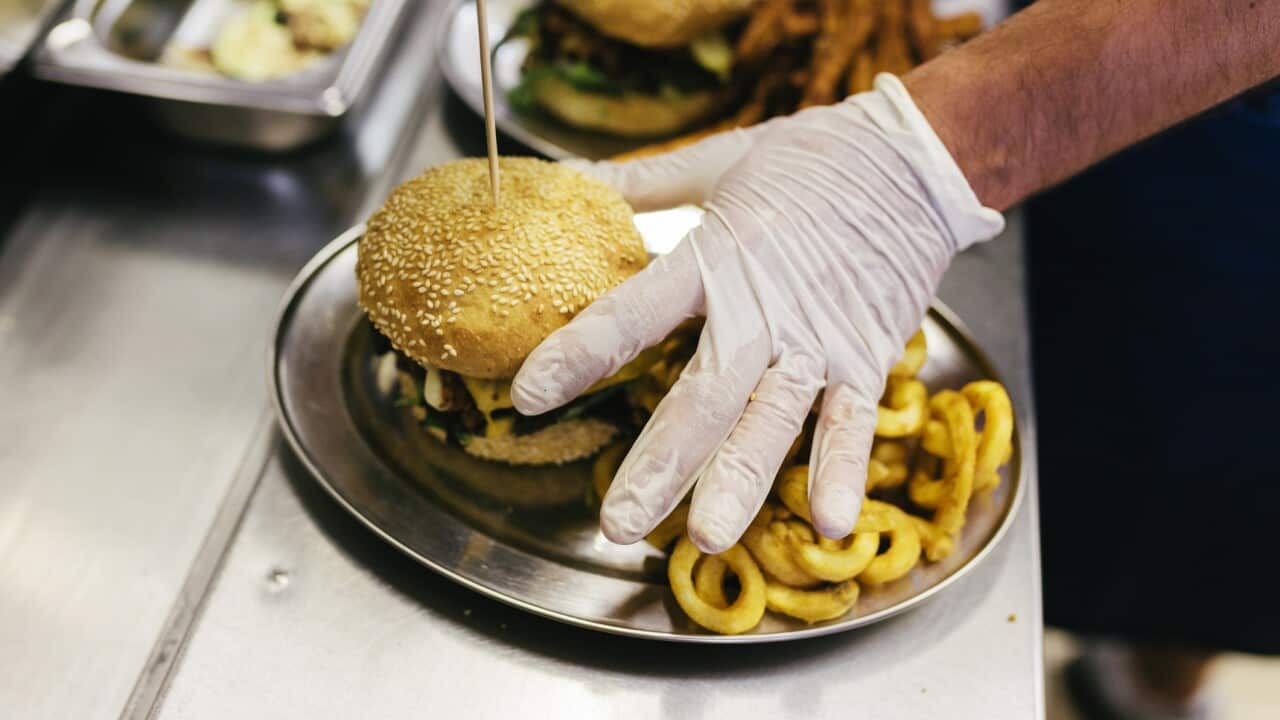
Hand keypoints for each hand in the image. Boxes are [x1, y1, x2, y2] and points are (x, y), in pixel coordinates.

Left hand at [511, 75, 1002, 552]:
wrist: (915, 157)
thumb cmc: (812, 157)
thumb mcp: (719, 159)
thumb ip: (643, 182)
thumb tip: (571, 174)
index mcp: (719, 256)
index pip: (633, 313)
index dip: (578, 355)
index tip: (527, 396)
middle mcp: (764, 310)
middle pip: (702, 396)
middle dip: (659, 463)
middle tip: (616, 522)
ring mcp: (818, 341)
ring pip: (771, 422)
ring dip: (739, 482)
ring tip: (707, 537)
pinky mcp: (866, 358)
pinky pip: (853, 423)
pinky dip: (842, 471)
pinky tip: (829, 523)